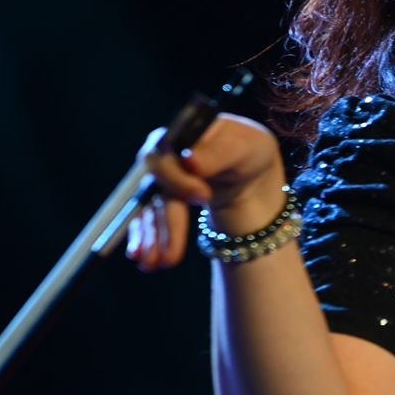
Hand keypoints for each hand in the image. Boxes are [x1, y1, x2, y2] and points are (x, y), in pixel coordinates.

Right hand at [125, 113, 287, 271]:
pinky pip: (146, 216)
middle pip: (156, 183)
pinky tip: (143, 256)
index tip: (203, 197)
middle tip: (174, 250)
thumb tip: (189, 160)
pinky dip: (145, 236)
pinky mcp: (161, 196)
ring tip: (156, 263)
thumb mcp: (247, 147)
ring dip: (152, 235)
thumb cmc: (251, 153)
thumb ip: (220, 152)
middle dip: (164, 218)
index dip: (177, 177)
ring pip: (151, 205)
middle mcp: (166, 151)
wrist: (251, 176)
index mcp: (184, 131)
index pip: (166, 151)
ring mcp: (162, 175)